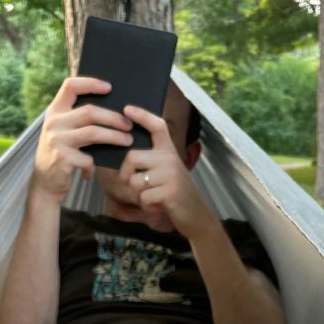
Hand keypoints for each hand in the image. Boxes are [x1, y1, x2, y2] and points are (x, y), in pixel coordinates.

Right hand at [32, 77, 133, 201]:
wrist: (43, 185)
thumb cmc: (59, 156)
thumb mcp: (61, 133)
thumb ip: (76, 120)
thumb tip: (110, 110)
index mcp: (54, 112)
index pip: (70, 86)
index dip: (90, 83)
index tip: (109, 87)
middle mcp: (53, 123)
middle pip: (90, 111)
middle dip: (114, 118)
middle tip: (129, 125)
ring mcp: (57, 140)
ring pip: (94, 133)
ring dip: (115, 137)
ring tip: (127, 141)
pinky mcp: (62, 158)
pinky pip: (88, 158)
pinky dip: (93, 166)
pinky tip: (91, 172)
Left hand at [118, 104, 214, 235]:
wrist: (197, 215)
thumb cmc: (176, 194)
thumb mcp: (168, 172)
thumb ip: (153, 162)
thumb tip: (128, 159)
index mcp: (170, 151)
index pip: (157, 126)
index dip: (142, 116)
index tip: (127, 109)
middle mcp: (170, 159)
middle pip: (132, 157)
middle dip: (126, 174)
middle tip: (134, 185)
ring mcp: (171, 175)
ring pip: (135, 181)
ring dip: (137, 194)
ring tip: (151, 197)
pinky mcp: (170, 192)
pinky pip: (143, 197)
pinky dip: (146, 205)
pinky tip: (158, 205)